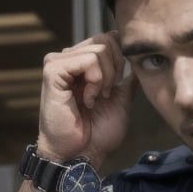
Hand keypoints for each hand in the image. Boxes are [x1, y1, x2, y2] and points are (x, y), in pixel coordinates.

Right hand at [37, 32, 137, 166]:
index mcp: (83, 63)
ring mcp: (59, 62)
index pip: (109, 38)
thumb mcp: (121, 101)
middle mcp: (70, 59)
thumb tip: (139, 61)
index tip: (116, 87)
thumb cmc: (98, 133)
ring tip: (94, 99)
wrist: (83, 153)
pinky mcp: (53, 71)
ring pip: (99, 49)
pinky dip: (94, 81)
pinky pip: (88, 60)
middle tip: (105, 95)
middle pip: (106, 40)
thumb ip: (128, 80)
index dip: (121, 60)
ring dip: (105, 79)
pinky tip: (87, 99)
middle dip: (116, 69)